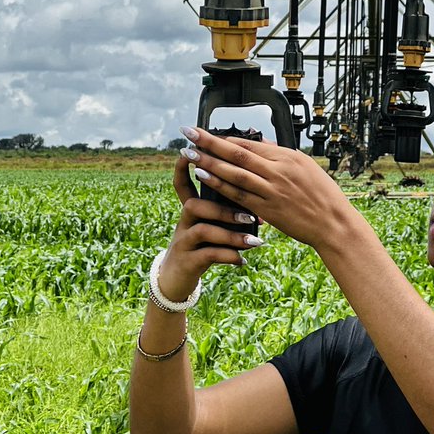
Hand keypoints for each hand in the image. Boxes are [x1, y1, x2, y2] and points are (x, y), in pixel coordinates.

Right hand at [157, 154, 262, 301]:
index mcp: (190, 212)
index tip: (194, 153)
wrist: (177, 280)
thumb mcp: (210, 231)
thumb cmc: (200, 249)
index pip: (183, 185)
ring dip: (230, 234)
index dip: (184, 169)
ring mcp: (183, 242)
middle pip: (194, 205)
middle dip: (222, 208)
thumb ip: (225, 216)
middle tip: (250, 216)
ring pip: (202, 230)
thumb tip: (257, 208)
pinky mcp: (187, 261)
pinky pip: (207, 255)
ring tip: (253, 240)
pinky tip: (244, 261)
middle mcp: (184, 223)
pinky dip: (229, 257)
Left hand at [177, 126, 360, 250]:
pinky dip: (220, 185)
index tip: (204, 131)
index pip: (249, 144)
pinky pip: (239, 195)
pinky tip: (203, 177)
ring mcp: (272, 190)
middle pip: (237, 153)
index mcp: (287, 157)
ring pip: (235, 173)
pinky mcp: (268, 209)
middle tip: (188, 133)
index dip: (224, 138)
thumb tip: (260, 142)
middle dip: (209, 142)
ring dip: (209, 162)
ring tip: (189, 153)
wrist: (333, 224)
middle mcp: (278, 171)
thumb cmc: (322, 195)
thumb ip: (279, 155)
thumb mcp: (305, 167)